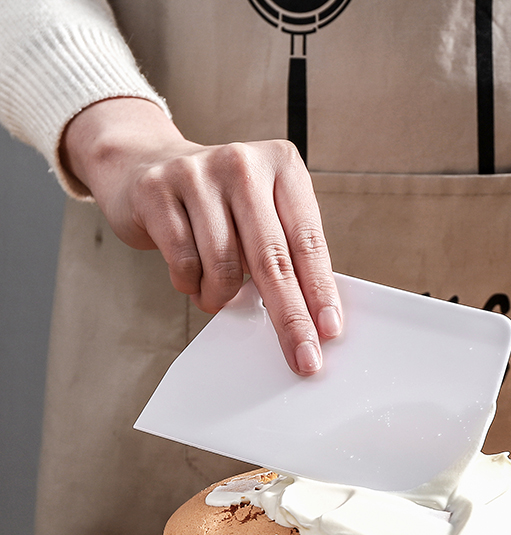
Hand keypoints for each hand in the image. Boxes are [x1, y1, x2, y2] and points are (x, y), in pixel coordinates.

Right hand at [59, 97, 340, 375]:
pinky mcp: (157, 193)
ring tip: (218, 296)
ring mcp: (197, 174)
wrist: (144, 164)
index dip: (320, 291)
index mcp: (283, 165)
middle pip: (272, 259)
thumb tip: (312, 319)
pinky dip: (192, 286)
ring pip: (225, 265)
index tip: (329, 330)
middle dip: (290, 317)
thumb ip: (287, 251)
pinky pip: (185, 263)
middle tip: (302, 356)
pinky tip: (193, 279)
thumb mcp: (263, 211)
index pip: (308, 241)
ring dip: (224, 298)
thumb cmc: (218, 202)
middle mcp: (243, 164)